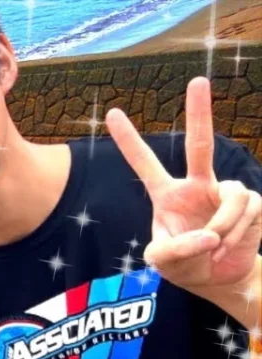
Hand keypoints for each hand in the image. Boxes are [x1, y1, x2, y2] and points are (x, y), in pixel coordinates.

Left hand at [105, 77, 260, 290]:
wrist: (218, 278)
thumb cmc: (185, 264)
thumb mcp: (163, 261)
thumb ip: (174, 251)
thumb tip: (208, 235)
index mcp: (167, 194)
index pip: (145, 163)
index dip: (129, 140)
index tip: (111, 113)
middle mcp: (197, 185)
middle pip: (199, 143)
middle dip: (199, 112)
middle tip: (197, 80)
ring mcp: (225, 191)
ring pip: (231, 197)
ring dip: (223, 227)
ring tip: (213, 246)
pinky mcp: (252, 203)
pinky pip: (246, 211)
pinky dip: (235, 234)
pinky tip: (227, 246)